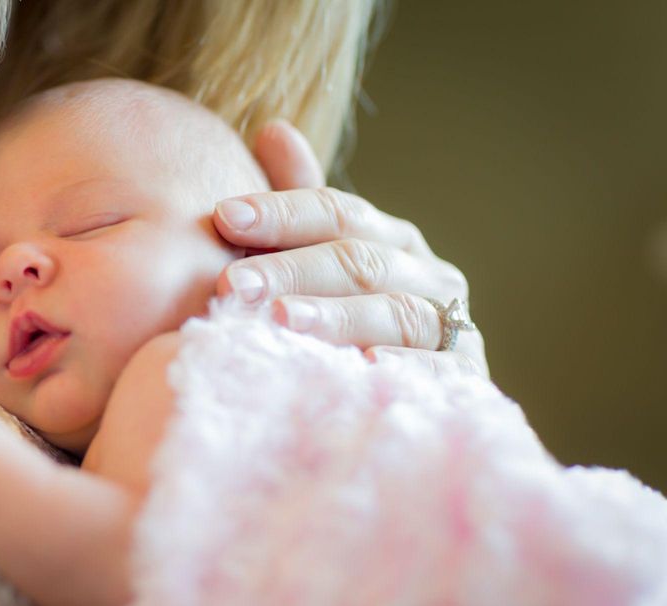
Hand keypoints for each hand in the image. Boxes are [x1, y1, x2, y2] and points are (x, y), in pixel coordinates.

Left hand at [214, 120, 486, 376]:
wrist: (418, 393)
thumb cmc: (351, 319)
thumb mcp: (324, 261)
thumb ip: (300, 205)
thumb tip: (274, 129)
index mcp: (392, 240)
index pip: (336, 213)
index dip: (281, 211)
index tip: (224, 215)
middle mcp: (427, 275)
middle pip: (358, 262)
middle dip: (292, 269)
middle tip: (234, 283)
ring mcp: (449, 326)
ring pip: (393, 312)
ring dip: (336, 316)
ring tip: (282, 321)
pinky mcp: (463, 380)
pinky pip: (435, 371)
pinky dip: (402, 368)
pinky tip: (363, 366)